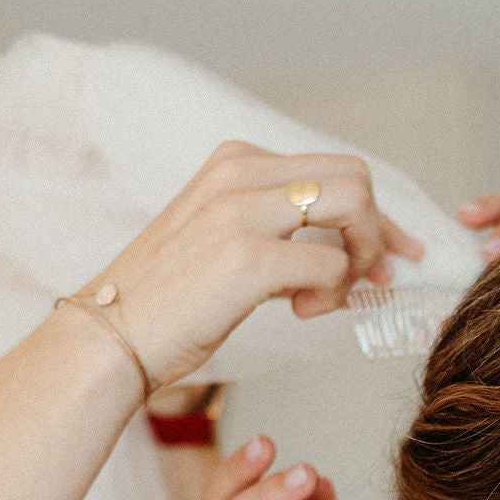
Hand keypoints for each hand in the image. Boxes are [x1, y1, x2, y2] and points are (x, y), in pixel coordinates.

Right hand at [73, 142, 424, 388]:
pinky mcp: (248, 257)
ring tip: (328, 296)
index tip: (391, 254)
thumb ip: (278, 236)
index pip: (332, 168)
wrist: (108, 336)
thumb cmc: (166, 302)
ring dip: (361, 255)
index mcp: (234, 163)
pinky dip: (332, 294)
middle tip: (373, 279)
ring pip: (354, 203)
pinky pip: (332, 265)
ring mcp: (242, 211)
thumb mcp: (222, 244)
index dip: (372, 215)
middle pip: (355, 176)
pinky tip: (301, 313)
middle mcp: (240, 174)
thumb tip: (342, 257)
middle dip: (378, 231)